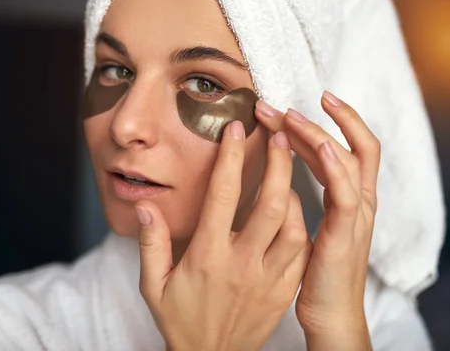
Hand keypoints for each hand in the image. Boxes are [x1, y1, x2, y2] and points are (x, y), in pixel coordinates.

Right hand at [135, 121, 311, 350]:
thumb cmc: (181, 321)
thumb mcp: (154, 287)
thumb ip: (151, 245)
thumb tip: (146, 206)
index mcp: (208, 256)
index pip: (222, 195)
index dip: (230, 157)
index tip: (235, 128)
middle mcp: (243, 263)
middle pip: (271, 203)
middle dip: (279, 162)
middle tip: (280, 133)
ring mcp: (269, 277)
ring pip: (295, 224)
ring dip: (296, 190)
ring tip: (290, 164)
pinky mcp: (284, 288)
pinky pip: (302, 249)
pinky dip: (303, 222)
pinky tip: (296, 207)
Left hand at [255, 91, 378, 349]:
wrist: (330, 316)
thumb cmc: (318, 272)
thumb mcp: (311, 226)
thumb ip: (302, 199)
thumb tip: (279, 174)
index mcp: (352, 198)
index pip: (350, 147)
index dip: (330, 121)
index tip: (298, 104)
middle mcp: (360, 201)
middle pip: (351, 146)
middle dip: (316, 120)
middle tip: (275, 105)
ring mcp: (357, 215)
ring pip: (346, 161)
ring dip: (317, 134)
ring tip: (287, 115)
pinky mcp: (346, 234)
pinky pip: (347, 194)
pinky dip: (335, 168)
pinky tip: (319, 147)